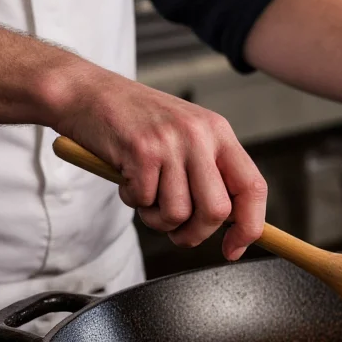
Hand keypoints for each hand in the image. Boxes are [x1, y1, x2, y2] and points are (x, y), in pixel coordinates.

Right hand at [52, 66, 265, 260]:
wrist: (87, 93)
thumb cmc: (138, 122)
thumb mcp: (187, 137)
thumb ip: (211, 174)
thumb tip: (232, 224)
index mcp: (220, 133)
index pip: (253, 188)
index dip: (249, 226)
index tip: (233, 249)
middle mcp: (200, 135)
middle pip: (217, 211)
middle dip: (195, 234)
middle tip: (177, 233)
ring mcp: (171, 142)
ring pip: (178, 213)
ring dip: (158, 219)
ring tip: (145, 197)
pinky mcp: (141, 151)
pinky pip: (144, 202)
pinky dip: (133, 201)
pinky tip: (127, 178)